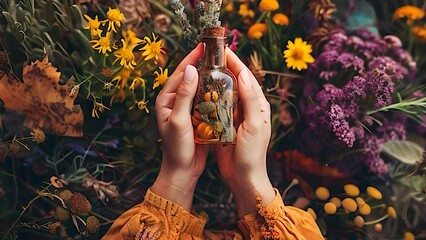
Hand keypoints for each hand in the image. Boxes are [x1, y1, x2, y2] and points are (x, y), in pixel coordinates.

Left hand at [151, 44, 208, 210]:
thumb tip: (190, 69)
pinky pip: (205, 99)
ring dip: (209, 77)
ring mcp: (185, 108)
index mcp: (166, 99)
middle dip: (202, 64)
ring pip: (198, 88)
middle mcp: (174, 101)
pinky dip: (213, 92)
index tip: (204, 46)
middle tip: (217, 53)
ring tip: (223, 66)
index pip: (180, 73)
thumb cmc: (177, 147)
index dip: (192, 58)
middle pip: (189, 77)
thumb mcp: (179, 120)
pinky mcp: (195, 116)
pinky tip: (224, 87)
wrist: (183, 170)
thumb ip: (184, 95)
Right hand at [215, 49, 274, 216]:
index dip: (235, 63)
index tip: (223, 50)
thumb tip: (244, 73)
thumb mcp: (254, 125)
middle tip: (209, 56)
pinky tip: (198, 91)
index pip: (247, 78)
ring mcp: (235, 116)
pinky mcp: (224, 125)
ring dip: (215, 81)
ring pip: (224, 93)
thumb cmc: (252, 153)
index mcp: (258, 105)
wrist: (243, 178)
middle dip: (224, 68)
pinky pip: (216, 107)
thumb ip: (250, 100)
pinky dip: (209, 97)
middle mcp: (247, 108)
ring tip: (202, 68)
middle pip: (235, 82)